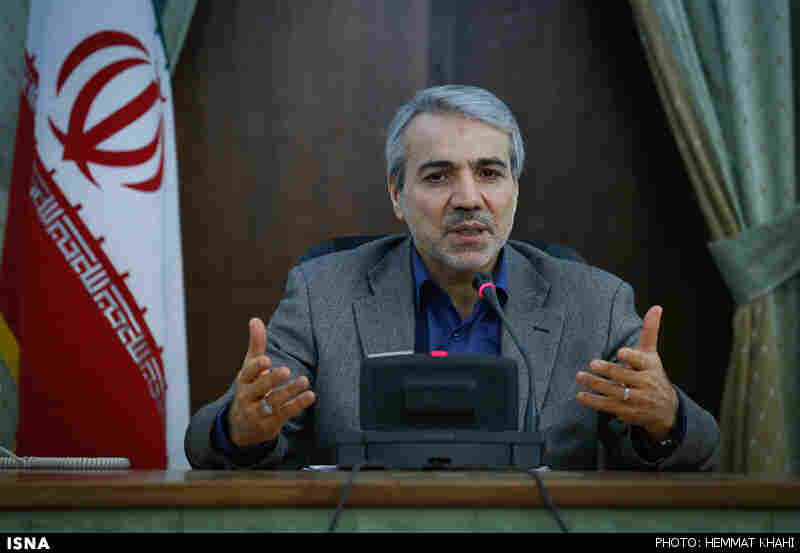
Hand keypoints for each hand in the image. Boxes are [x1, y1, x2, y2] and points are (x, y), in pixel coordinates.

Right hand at [228, 318, 315, 447]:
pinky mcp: (271, 423)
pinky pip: (285, 413)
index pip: (247, 373)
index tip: (266, 360)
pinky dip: (297, 404)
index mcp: (243, 381)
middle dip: (272, 380)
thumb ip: (256, 345)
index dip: (256, 367)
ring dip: (289, 391)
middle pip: (259, 388)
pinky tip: (310, 395)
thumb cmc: (249, 388)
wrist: (241, 427)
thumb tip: (255, 319)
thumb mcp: (250, 368)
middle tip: (286, 370)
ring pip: (273, 402)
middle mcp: (248, 397)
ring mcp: (258, 412)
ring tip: (304, 380)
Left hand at [576, 306, 677, 440]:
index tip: (620, 352)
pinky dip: (593, 401)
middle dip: (608, 370)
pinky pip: (608, 406)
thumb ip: (650, 331)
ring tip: (580, 376)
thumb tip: (656, 307)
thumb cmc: (653, 374)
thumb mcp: (652, 354)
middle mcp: (644, 384)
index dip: (631, 357)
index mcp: (650, 367)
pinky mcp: (626, 411)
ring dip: (595, 384)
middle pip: (624, 376)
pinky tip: (580, 395)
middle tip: (592, 363)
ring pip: (614, 391)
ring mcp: (636, 399)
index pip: (640, 361)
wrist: (665, 409)